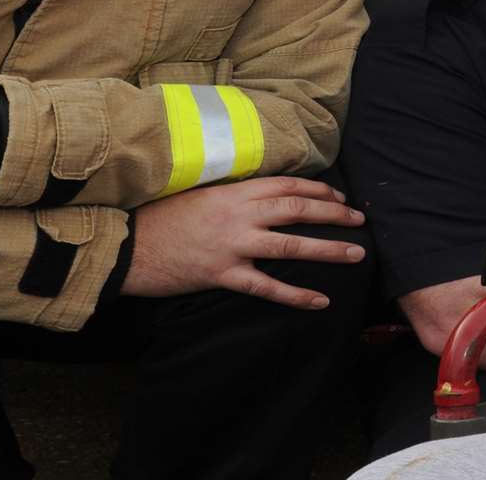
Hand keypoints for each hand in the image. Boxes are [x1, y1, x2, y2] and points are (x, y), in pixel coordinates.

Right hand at [122, 175, 366, 308]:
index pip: (287, 184)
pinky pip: (266, 287)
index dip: (318, 189)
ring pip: (290, 246)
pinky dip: (295, 295)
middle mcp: (238, 215)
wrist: (126, 245)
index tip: (338, 195)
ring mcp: (232, 245)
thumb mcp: (199, 193)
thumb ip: (233, 194)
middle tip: (360, 219)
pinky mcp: (221, 275)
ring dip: (327, 250)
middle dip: (334, 213)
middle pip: (297, 209)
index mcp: (233, 191)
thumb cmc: (160, 217)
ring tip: (356, 253)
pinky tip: (321, 301)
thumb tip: (263, 195)